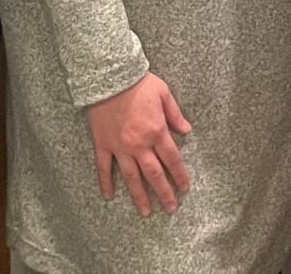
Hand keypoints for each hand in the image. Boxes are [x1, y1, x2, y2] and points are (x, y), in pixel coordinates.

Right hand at [87, 72, 192, 216]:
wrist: (109, 77)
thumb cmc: (138, 83)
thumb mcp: (164, 93)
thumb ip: (175, 114)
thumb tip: (187, 130)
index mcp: (156, 132)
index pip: (172, 160)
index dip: (179, 176)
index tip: (185, 189)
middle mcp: (139, 144)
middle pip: (154, 175)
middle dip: (164, 193)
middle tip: (170, 209)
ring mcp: (120, 147)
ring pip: (131, 177)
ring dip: (139, 196)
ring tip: (146, 212)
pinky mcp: (103, 144)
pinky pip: (104, 167)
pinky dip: (105, 182)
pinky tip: (109, 196)